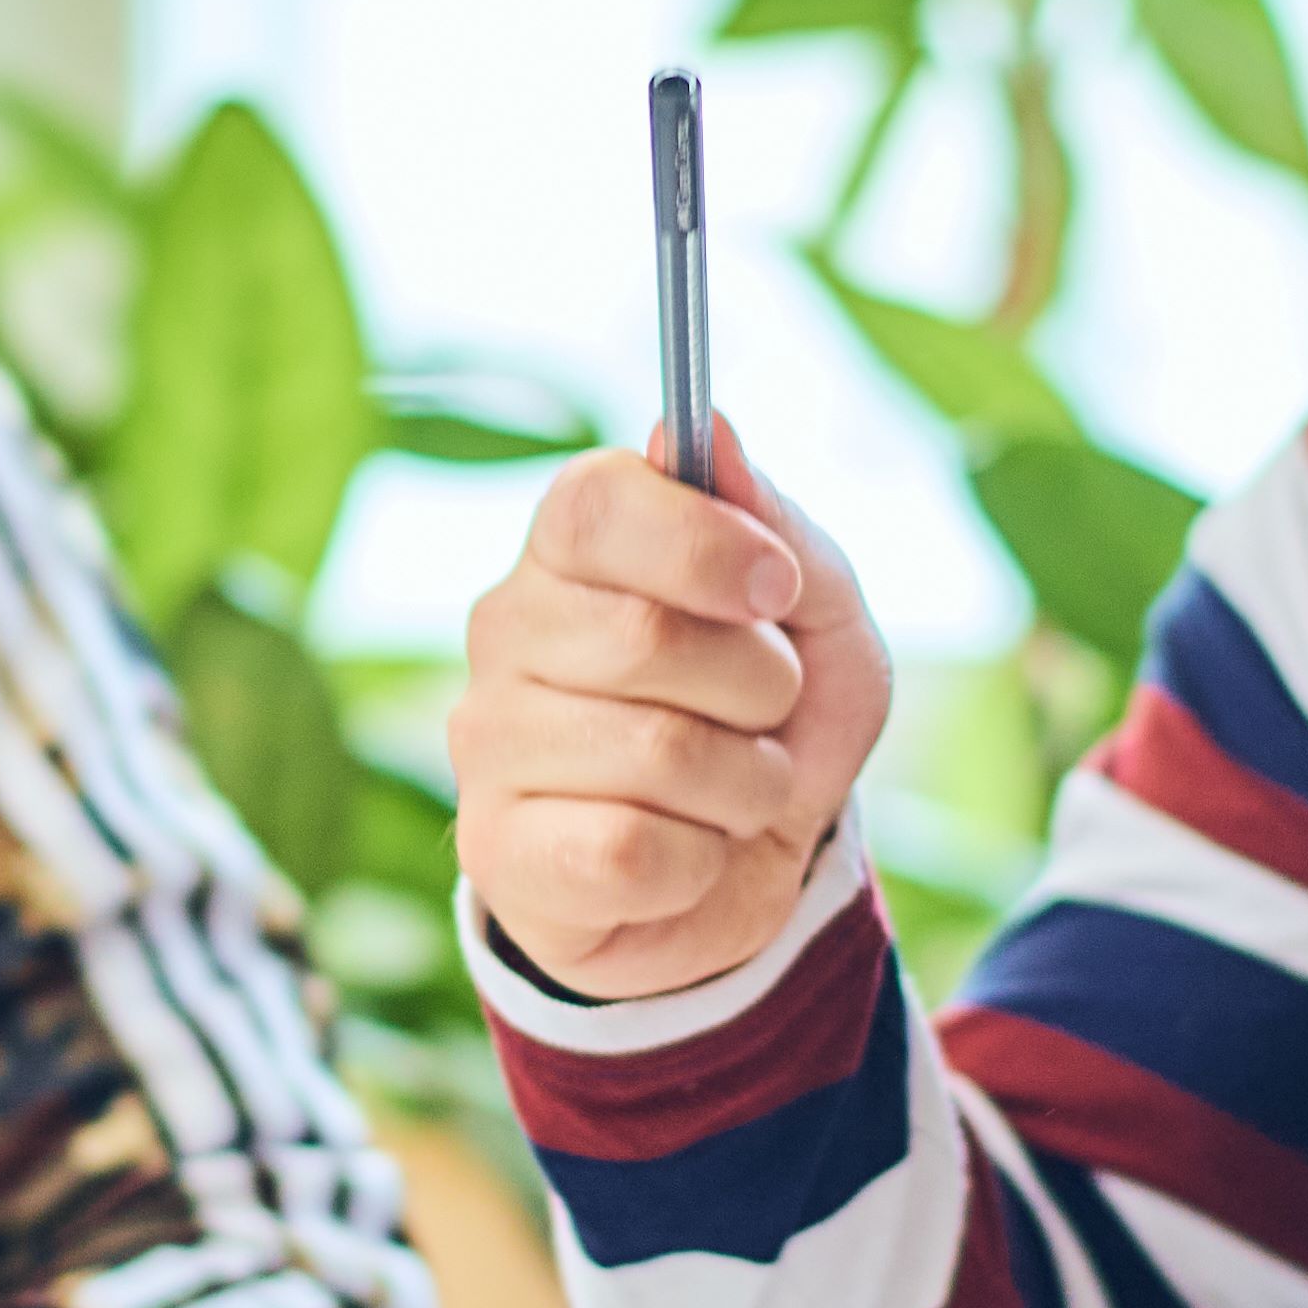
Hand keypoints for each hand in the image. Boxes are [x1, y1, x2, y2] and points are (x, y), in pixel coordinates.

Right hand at [446, 426, 891, 998]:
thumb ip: (776, 526)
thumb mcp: (821, 624)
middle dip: (758, 686)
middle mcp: (506, 632)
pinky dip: (699, 862)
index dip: (703, 543)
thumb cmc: (774, 726)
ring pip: (654, 752)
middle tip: (764, 714)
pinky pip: (629, 851)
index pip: (593, 503)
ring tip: (732, 791)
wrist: (751, 879)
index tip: (778, 589)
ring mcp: (486, 744)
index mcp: (572, 551)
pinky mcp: (496, 855)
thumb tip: (705, 428)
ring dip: (744, 784)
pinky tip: (685, 855)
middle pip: (641, 635)